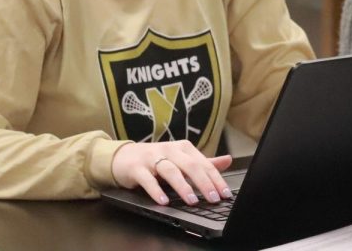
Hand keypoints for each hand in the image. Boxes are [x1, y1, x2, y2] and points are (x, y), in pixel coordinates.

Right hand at [111, 141, 232, 205]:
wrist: (123, 156)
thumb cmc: (156, 159)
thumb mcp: (181, 159)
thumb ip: (203, 162)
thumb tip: (228, 160)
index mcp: (183, 148)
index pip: (204, 164)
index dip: (216, 179)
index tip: (225, 193)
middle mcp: (169, 150)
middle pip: (190, 166)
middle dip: (204, 183)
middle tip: (213, 198)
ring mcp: (152, 158)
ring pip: (171, 171)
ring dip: (183, 187)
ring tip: (192, 201)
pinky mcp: (137, 168)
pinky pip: (148, 179)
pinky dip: (156, 191)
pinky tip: (164, 201)